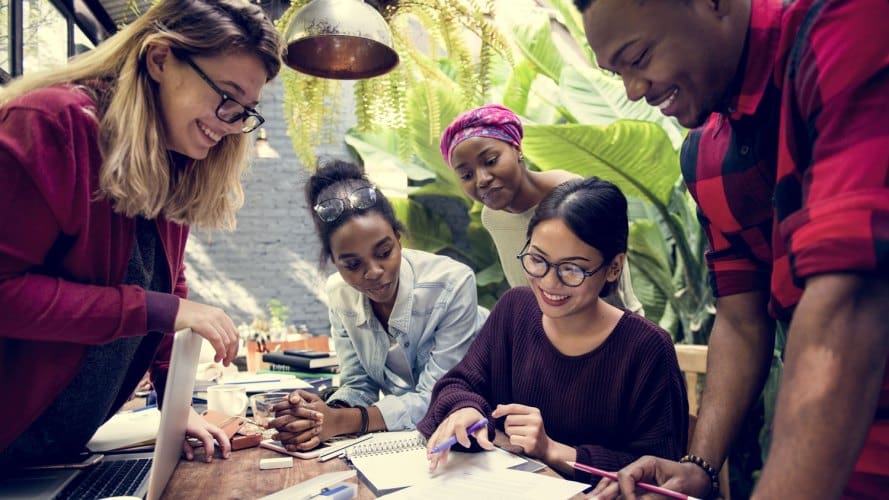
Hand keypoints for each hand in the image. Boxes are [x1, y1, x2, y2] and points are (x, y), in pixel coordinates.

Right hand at [174, 298, 238, 365]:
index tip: (231, 356)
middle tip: (226, 362)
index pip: (234, 332)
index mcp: (220, 314)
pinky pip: (217, 340)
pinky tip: (217, 356)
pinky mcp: (202, 323)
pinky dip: (220, 350)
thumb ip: (212, 327)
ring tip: (219, 360)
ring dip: (225, 354)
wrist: (169, 309)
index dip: (235, 347)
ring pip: (227, 340)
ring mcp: (211, 318)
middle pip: (233, 337)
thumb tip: (220, 342)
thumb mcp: (203, 320)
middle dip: (231, 352)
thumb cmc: (182, 317)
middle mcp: (218, 315)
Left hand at [182, 407, 230, 462]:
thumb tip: (191, 457)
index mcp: (196, 428)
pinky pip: (218, 432)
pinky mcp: (207, 425)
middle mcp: (204, 425)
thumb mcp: (178, 435)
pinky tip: (222, 447)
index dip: (209, 449)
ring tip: (227, 453)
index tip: (208, 459)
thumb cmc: (179, 422)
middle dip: (225, 444)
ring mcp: (207, 424)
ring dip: (226, 442)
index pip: (207, 438)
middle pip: (219, 432)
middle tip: (226, 456)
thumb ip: (185, 447)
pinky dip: (222, 439)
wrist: (180, 409)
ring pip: (221, 431)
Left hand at [268, 390, 324, 450]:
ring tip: (275, 437)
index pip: (293, 408)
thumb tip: (285, 398)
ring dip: (284, 438)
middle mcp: (313, 419)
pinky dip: (296, 447)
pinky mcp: (318, 439)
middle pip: (292, 424)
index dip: (280, 409)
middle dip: (278, 426)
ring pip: (297, 436)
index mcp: (311, 408)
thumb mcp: (313, 397)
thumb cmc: (322, 408)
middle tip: (267, 426)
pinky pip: (307, 445)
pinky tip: (288, 446)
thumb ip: (299, 395)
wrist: (337, 420)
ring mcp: (316, 430)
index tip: (270, 411)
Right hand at [425, 407, 492, 470]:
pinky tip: (429, 456)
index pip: (459, 425)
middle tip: (441, 461)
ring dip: (434, 450)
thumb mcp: (482, 426)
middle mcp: (451, 420)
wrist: (465, 408)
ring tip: (433, 462)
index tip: (467, 445)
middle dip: (442, 448)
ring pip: (438, 438)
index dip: (462, 436)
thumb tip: (489, 446)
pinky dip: (431, 447)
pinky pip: (434, 437)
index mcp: (462, 418)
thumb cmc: (473, 419)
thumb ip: (483, 437)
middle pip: (445, 434)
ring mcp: (444, 425)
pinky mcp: (440, 429)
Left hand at [490, 403, 552, 458]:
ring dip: (511, 434)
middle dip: (508, 425)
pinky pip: (512, 439)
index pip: (514, 407)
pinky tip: (521, 442)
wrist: (545, 448)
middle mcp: (535, 420)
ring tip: (520, 436)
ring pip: (509, 430)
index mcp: (534, 412)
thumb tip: (499, 407)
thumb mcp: (527, 418)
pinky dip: (514, 441)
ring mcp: (534, 431)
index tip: (494, 414)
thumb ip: (514, 412)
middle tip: (516, 430)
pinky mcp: (531, 442)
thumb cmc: (533, 431)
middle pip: (509, 419)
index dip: (502, 410)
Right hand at [588, 456, 711, 499]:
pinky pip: (625, 493)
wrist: (699, 479)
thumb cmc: (689, 480)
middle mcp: (638, 471)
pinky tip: (611, 497)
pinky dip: (620, 496)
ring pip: (617, 489)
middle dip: (609, 494)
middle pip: (616, 482)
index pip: (625, 475)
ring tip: (598, 499)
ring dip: (612, 495)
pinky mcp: (640, 490)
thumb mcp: (675, 488)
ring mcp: (638, 480)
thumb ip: (656, 496)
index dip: (625, 491)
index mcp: (645, 464)